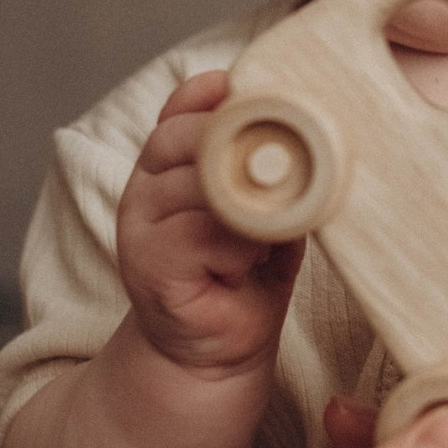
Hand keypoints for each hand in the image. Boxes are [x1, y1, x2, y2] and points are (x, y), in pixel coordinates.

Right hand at [116, 71, 303, 374]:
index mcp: (169, 161)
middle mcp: (146, 186)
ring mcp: (140, 226)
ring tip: (274, 224)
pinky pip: (202, 231)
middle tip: (291, 166)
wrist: (216, 351)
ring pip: (200, 181)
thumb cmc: (250, 267)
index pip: (185, 106)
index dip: (226, 97)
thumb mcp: (265, 200)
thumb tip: (307, 119)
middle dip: (244, 142)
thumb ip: (270, 159)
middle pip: (188, 135)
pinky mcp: (148, 265)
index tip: (273, 99)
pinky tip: (255, 256)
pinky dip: (242, 240)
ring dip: (251, 199)